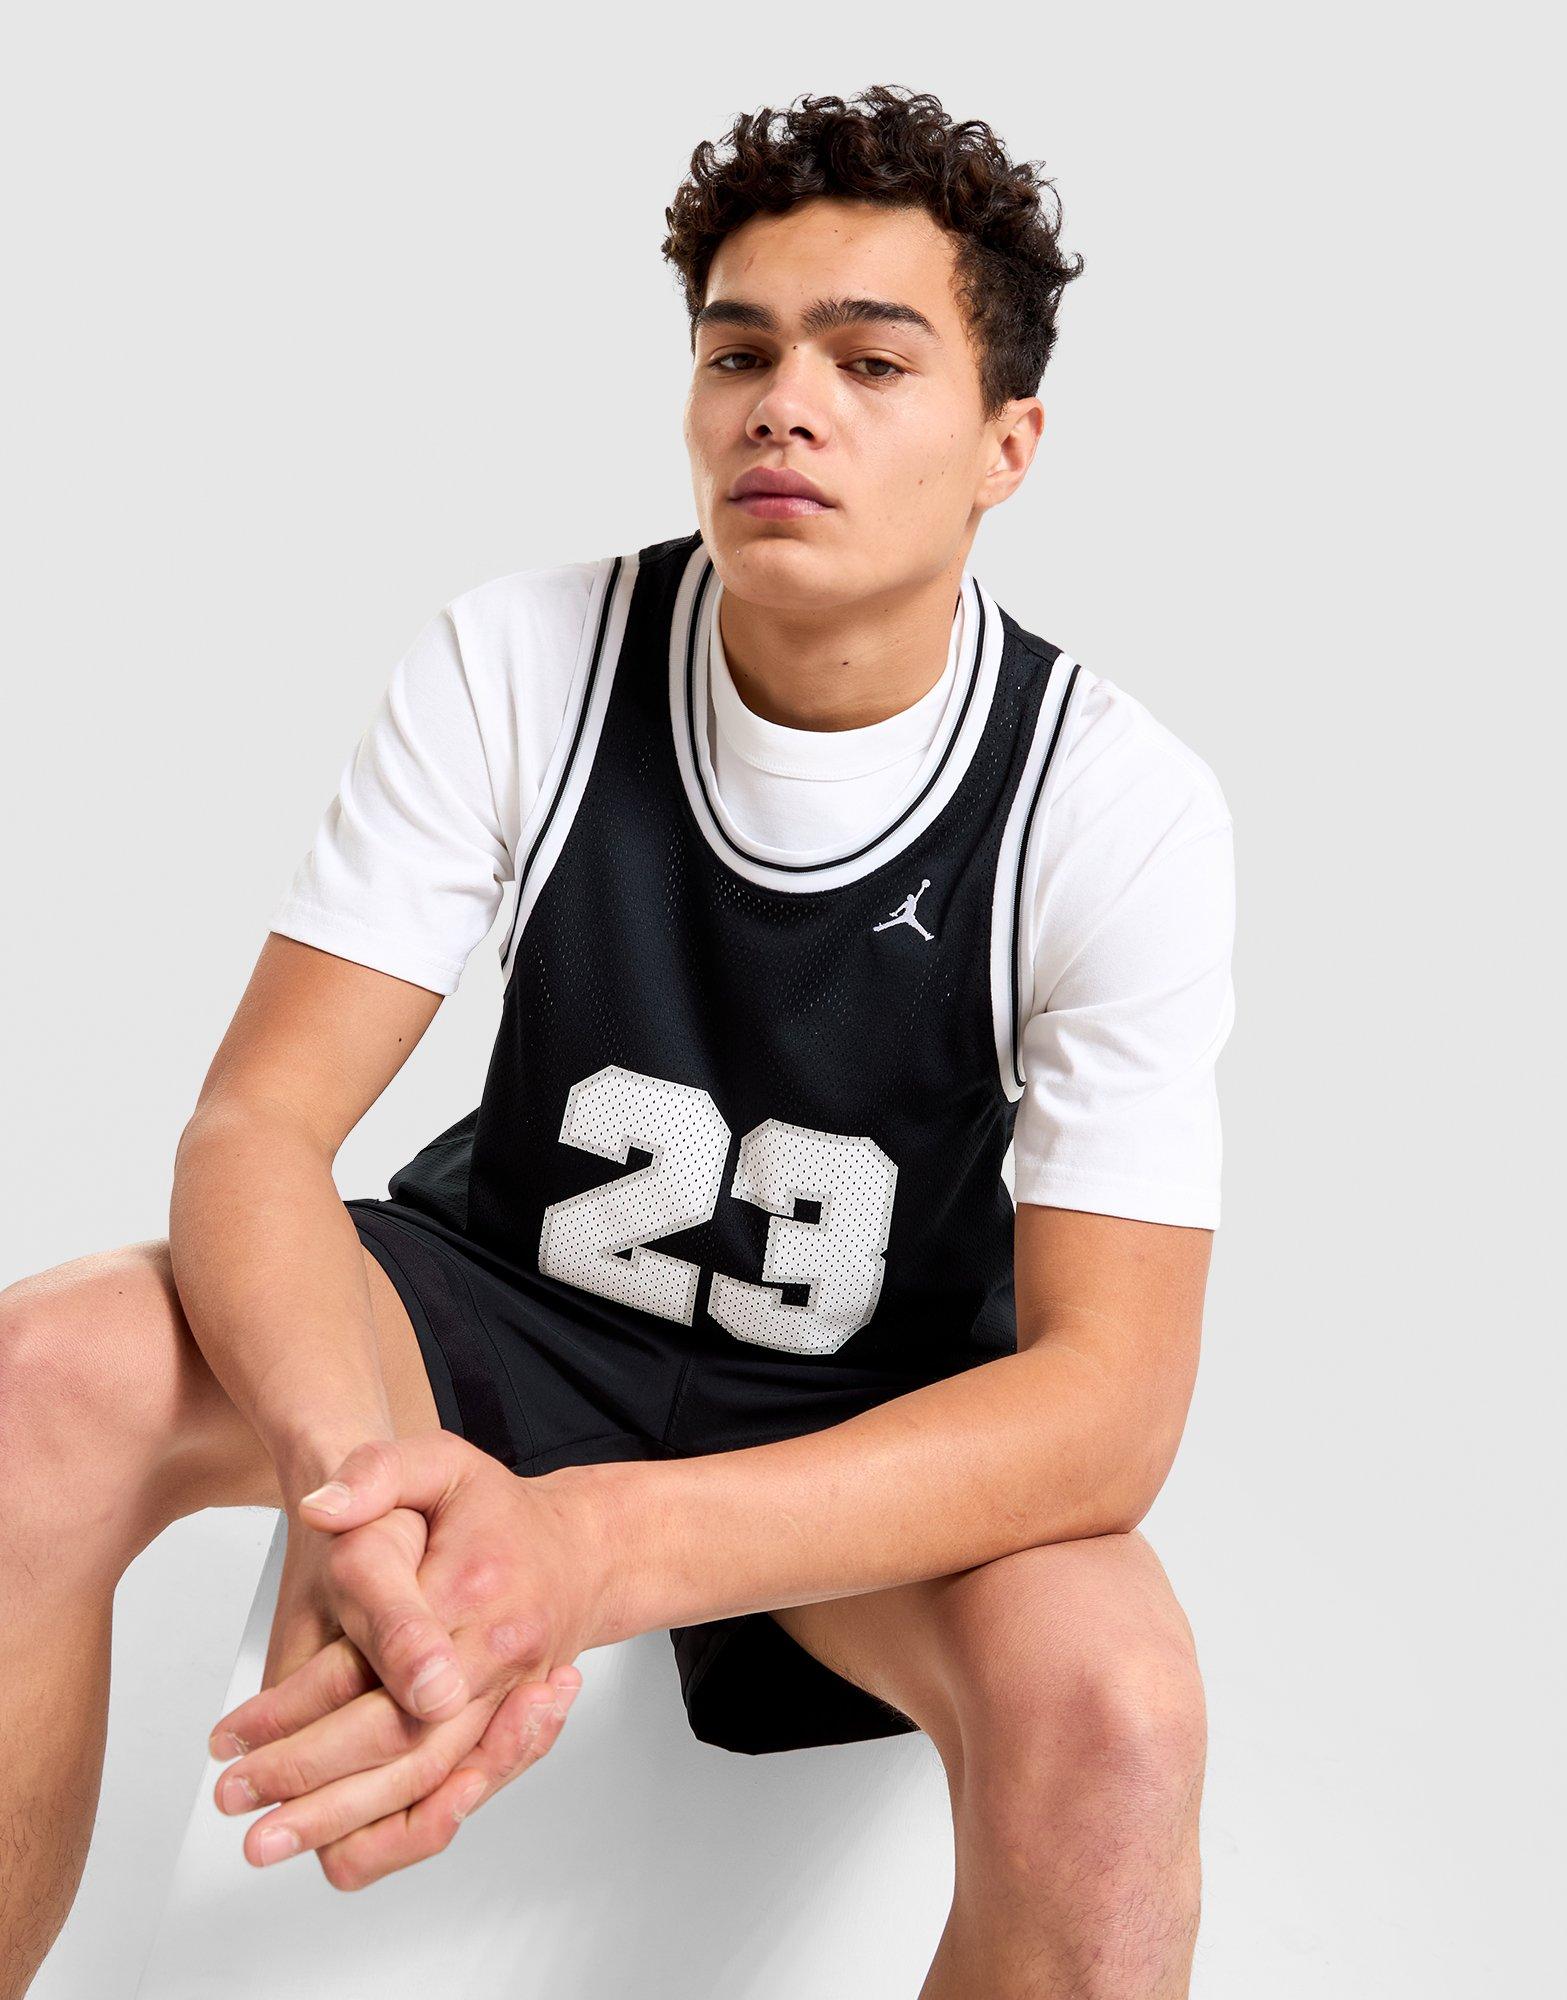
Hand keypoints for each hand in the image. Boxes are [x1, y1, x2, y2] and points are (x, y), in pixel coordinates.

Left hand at [207, 1434, 620, 1886]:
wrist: (580, 1552)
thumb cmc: (495, 1510)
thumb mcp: (439, 1464)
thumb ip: (377, 1472)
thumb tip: (320, 1508)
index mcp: (471, 1590)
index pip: (375, 1665)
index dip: (295, 1708)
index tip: (231, 1736)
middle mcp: (495, 1657)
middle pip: (399, 1741)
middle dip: (307, 1780)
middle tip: (232, 1798)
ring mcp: (507, 1703)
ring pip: (425, 1783)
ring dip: (343, 1821)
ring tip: (269, 1840)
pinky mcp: (507, 1735)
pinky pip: (456, 1800)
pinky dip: (398, 1835)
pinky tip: (337, 1848)